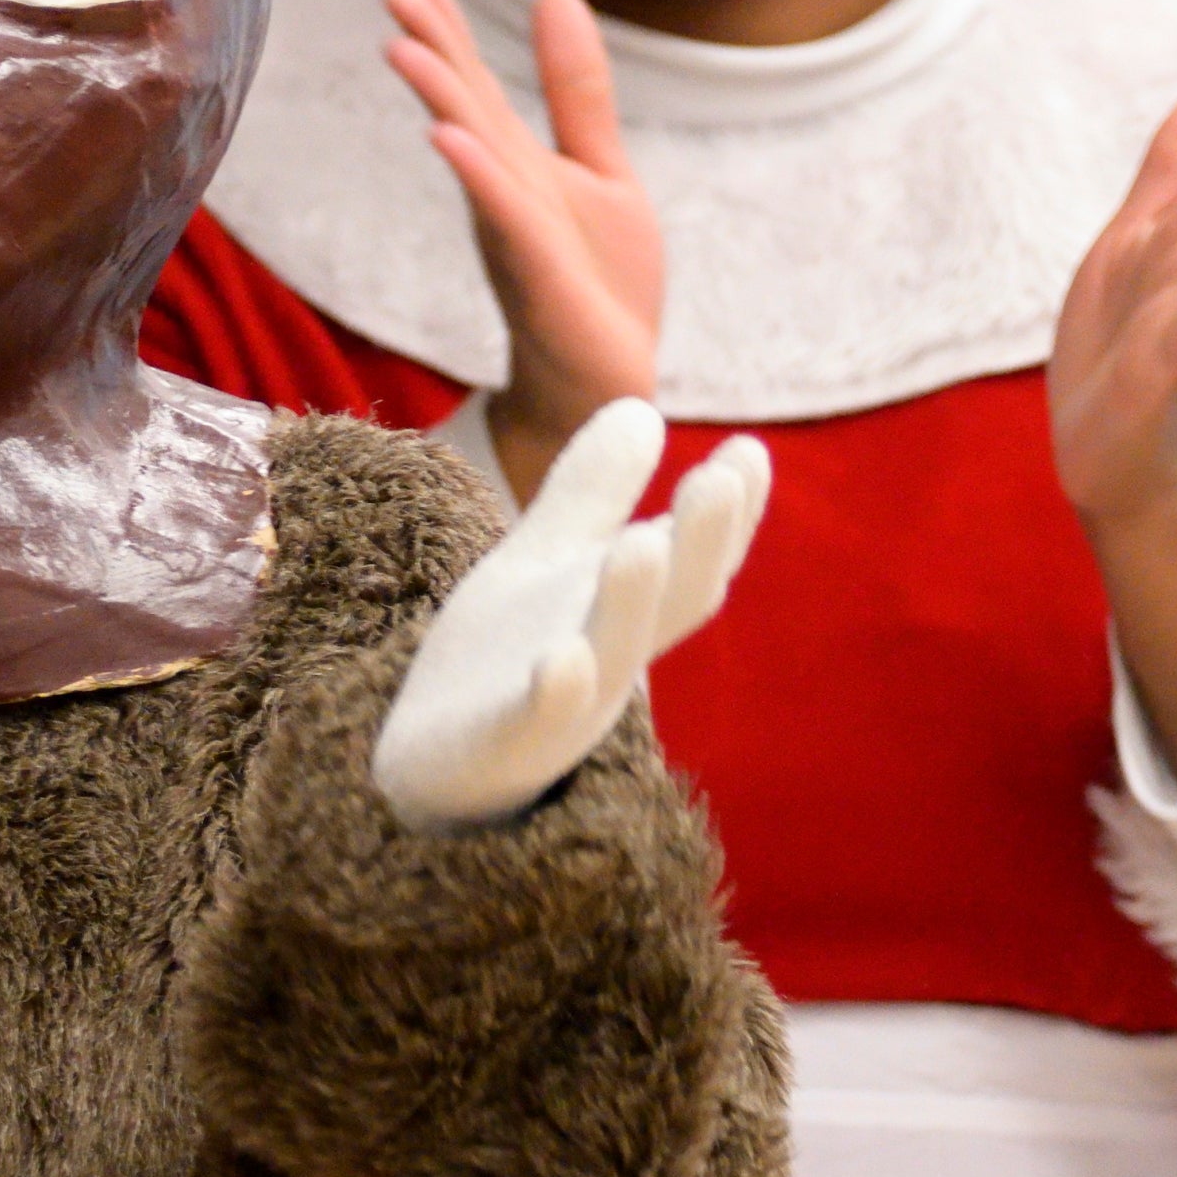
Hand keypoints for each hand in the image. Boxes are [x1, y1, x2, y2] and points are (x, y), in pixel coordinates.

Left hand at [374, 401, 767, 831]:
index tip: (750, 450)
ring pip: (612, 654)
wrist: (426, 768)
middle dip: (702, 542)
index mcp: (621, 609)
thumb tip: (642, 407)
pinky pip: (538, 721)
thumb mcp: (544, 559)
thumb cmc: (499, 657)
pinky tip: (561, 660)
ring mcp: (563, 707)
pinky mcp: (505, 744)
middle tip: (724, 477)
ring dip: (631, 601)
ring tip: (642, 545)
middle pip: (672, 602)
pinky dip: (557, 692)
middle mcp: (608, 656)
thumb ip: (592, 493)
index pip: (691, 558)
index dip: (727, 512)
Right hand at [385, 0, 662, 503]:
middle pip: (461, 105)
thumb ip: (576, 92)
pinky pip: (503, 213)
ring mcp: (514, 230)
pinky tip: (446, 135)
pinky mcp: (538, 272)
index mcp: (515, 163)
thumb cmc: (599, 285)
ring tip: (402, 47)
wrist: (606, 385)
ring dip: (438, 98)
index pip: (473, 84)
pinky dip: (476, 172)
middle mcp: (502, 190)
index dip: (446, 28)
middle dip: (431, 46)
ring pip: (472, 152)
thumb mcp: (601, 170)